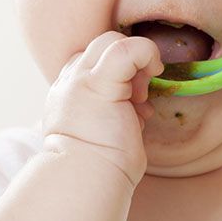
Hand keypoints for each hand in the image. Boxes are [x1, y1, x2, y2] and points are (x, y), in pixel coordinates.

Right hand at [42, 31, 163, 187]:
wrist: (88, 180)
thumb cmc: (101, 165)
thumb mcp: (103, 128)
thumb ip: (112, 108)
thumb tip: (138, 102)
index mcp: (67, 91)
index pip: (93, 60)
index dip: (119, 73)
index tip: (132, 101)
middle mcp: (68, 81)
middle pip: (102, 44)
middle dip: (129, 63)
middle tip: (139, 95)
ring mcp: (79, 80)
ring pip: (112, 40)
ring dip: (137, 63)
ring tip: (139, 98)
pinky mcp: (98, 83)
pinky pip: (127, 49)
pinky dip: (147, 54)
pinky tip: (154, 72)